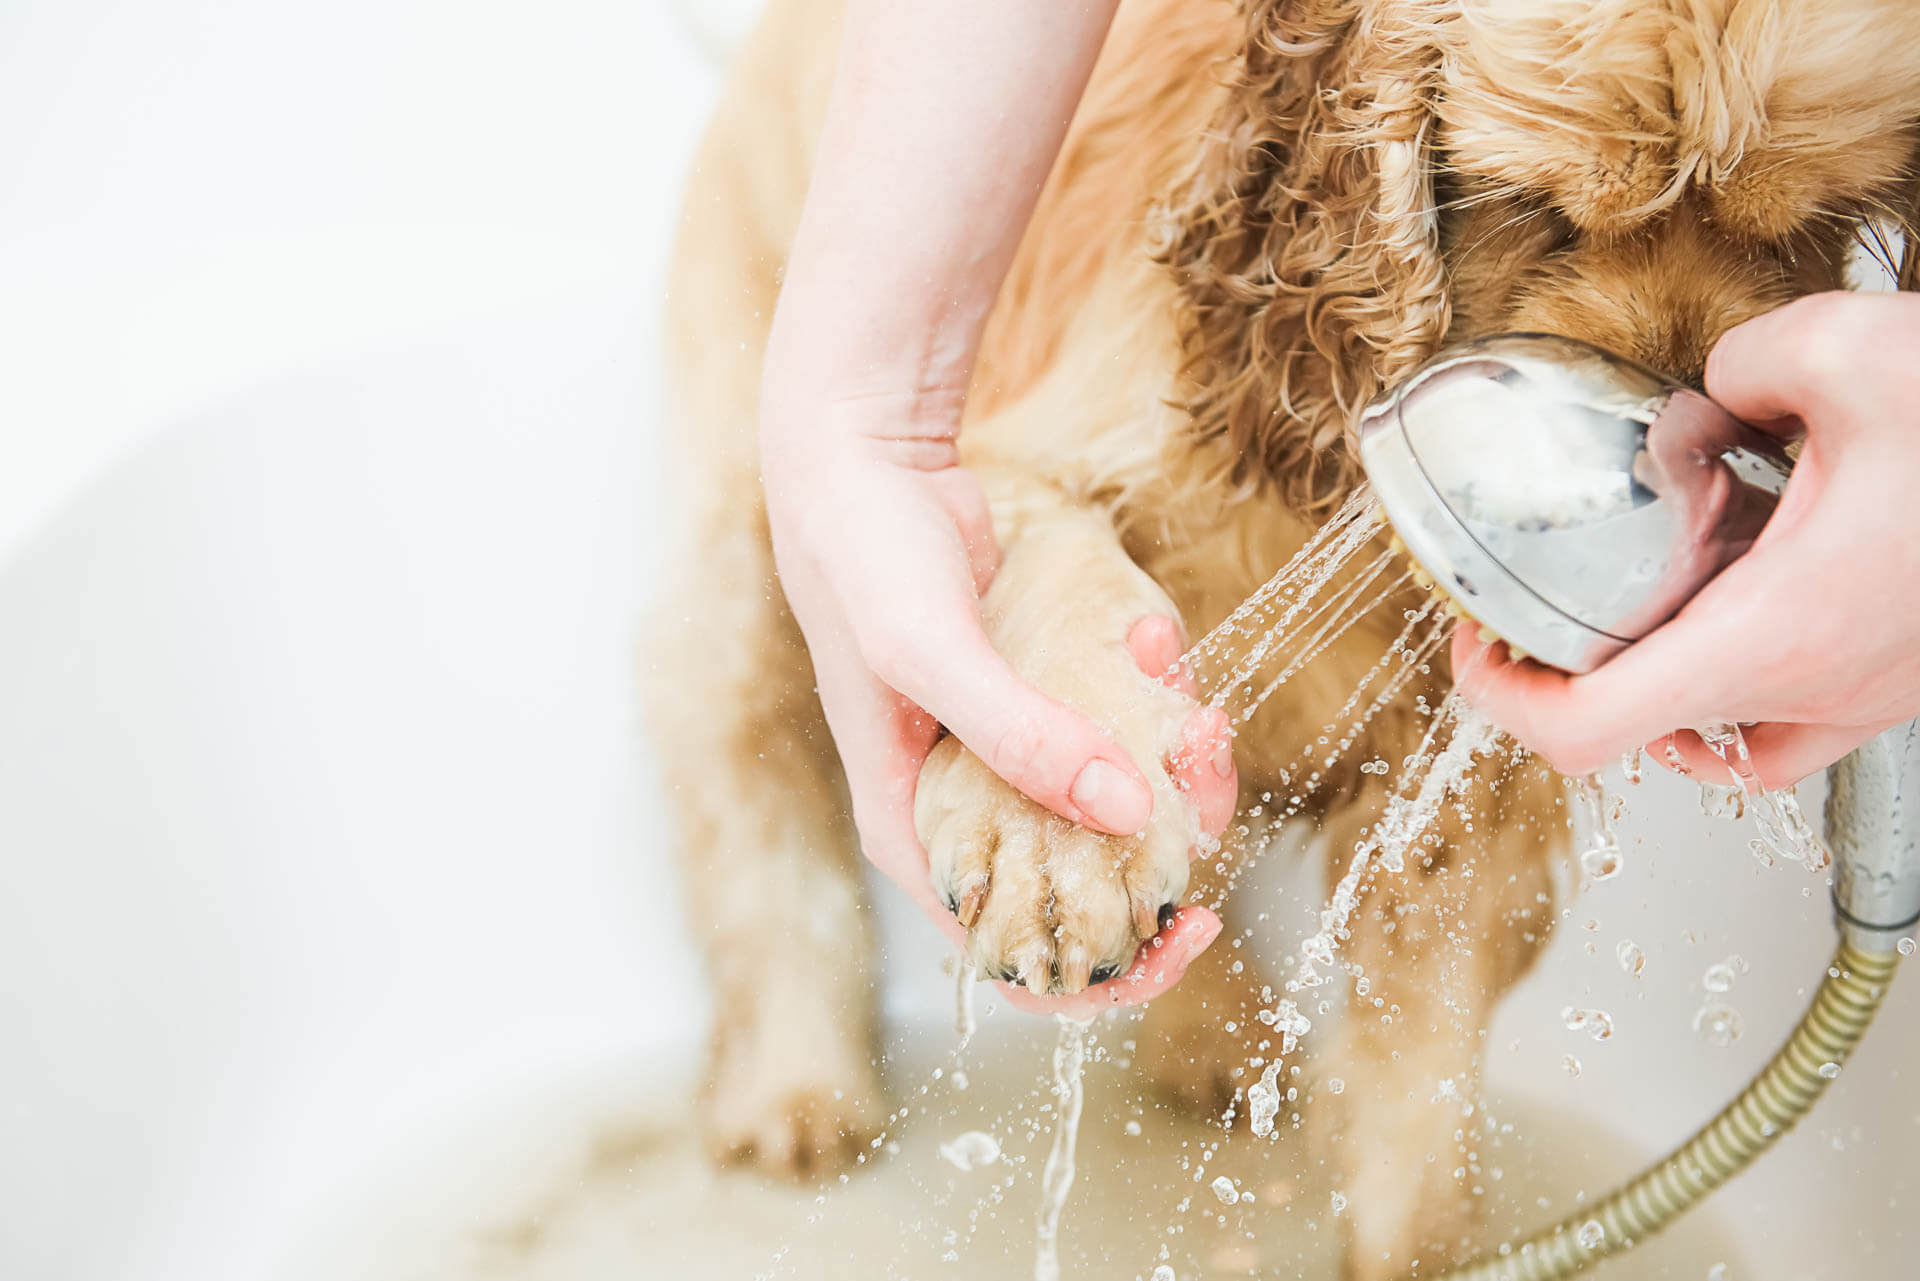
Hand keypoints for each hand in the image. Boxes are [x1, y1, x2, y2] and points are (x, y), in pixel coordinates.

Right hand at [761, 392, 1231, 1015]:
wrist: (860, 464)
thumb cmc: (864, 564)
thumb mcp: (927, 653)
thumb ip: (1020, 735)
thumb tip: (1126, 814)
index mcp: (920, 836)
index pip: (1017, 954)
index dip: (1110, 969)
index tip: (1188, 928)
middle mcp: (967, 812)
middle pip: (1088, 879)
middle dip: (1169, 836)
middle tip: (1207, 761)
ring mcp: (1007, 755)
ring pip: (1117, 801)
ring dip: (1173, 757)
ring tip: (1191, 698)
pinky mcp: (1040, 701)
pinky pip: (1117, 726)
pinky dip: (1150, 692)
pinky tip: (1147, 639)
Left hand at [1452, 291, 1919, 787]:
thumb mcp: (1846, 354)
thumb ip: (1740, 361)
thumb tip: (1717, 386)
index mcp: (1773, 635)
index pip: (1589, 733)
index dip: (1503, 700)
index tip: (1477, 645)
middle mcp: (1810, 691)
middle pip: (1634, 735)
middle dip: (1567, 673)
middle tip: (1535, 604)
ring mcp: (1856, 703)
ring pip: (1711, 740)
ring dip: (1648, 687)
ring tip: (1627, 607)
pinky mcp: (1890, 686)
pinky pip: (1781, 727)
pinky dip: (1728, 693)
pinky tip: (1725, 614)